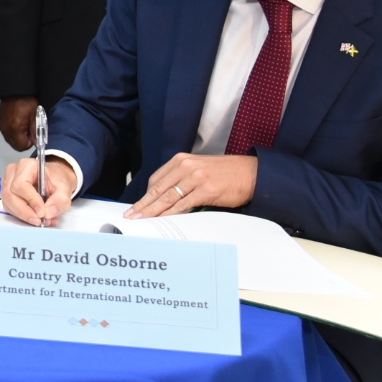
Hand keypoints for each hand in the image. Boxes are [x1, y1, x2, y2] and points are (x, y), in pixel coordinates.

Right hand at [0, 96, 39, 149]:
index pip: (22, 147)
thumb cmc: (26, 100)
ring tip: (24, 125)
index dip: (29, 143)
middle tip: (29, 130)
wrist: (15, 89)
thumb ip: (36, 132)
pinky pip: (7, 133)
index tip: (33, 135)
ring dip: (18, 137)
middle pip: (15, 145)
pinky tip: (18, 123)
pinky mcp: (0, 122)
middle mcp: (6, 129)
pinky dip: (13, 131)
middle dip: (23, 141)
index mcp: (15, 128)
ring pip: (11, 140)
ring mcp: (2, 126)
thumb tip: (36, 142)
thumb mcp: (35, 116)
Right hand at [0, 156, 76, 226]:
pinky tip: (35, 218)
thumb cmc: (56, 180)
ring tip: (40, 221)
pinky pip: (9, 207)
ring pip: (7, 203)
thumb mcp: (65, 188)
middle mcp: (13, 172)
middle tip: (39, 221)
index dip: (30, 201)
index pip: (20, 185)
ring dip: (23, 215)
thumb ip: (60, 200)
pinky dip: (22, 216)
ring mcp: (7, 183)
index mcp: (26, 166)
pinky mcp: (7, 193)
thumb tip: (48, 213)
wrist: (54, 179)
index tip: (42, 213)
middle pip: (9, 195)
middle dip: (24, 212)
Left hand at [125, 153, 257, 217]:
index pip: (156, 180)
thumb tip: (164, 196)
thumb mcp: (199, 169)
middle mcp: (186, 166)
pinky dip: (171, 214)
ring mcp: (196, 178)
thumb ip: (181, 178)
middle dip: (143, 205)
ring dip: (153, 212)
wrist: (250, 173)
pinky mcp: (206, 190)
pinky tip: (163, 220)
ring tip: (142, 221)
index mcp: (181, 160)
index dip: (145, 195)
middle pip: (158, 189)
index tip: (135, 207)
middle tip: (130, 216)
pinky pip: (184, 205)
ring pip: (168, 198)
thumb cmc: (225, 173)